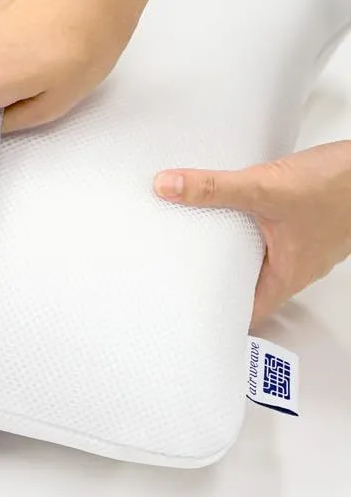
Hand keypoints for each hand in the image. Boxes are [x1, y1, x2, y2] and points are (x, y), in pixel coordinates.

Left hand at [153, 141, 350, 325]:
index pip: (247, 311)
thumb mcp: (265, 188)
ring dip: (228, 251)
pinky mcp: (301, 220)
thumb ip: (214, 188)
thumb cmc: (341, 187)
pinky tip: (228, 212)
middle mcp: (294, 264)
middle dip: (214, 279)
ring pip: (256, 257)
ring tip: (194, 245)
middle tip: (179, 275)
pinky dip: (244, 228)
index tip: (189, 314)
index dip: (219, 316)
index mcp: (286, 274)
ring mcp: (300, 243)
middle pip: (246, 283)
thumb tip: (169, 188)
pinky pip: (265, 233)